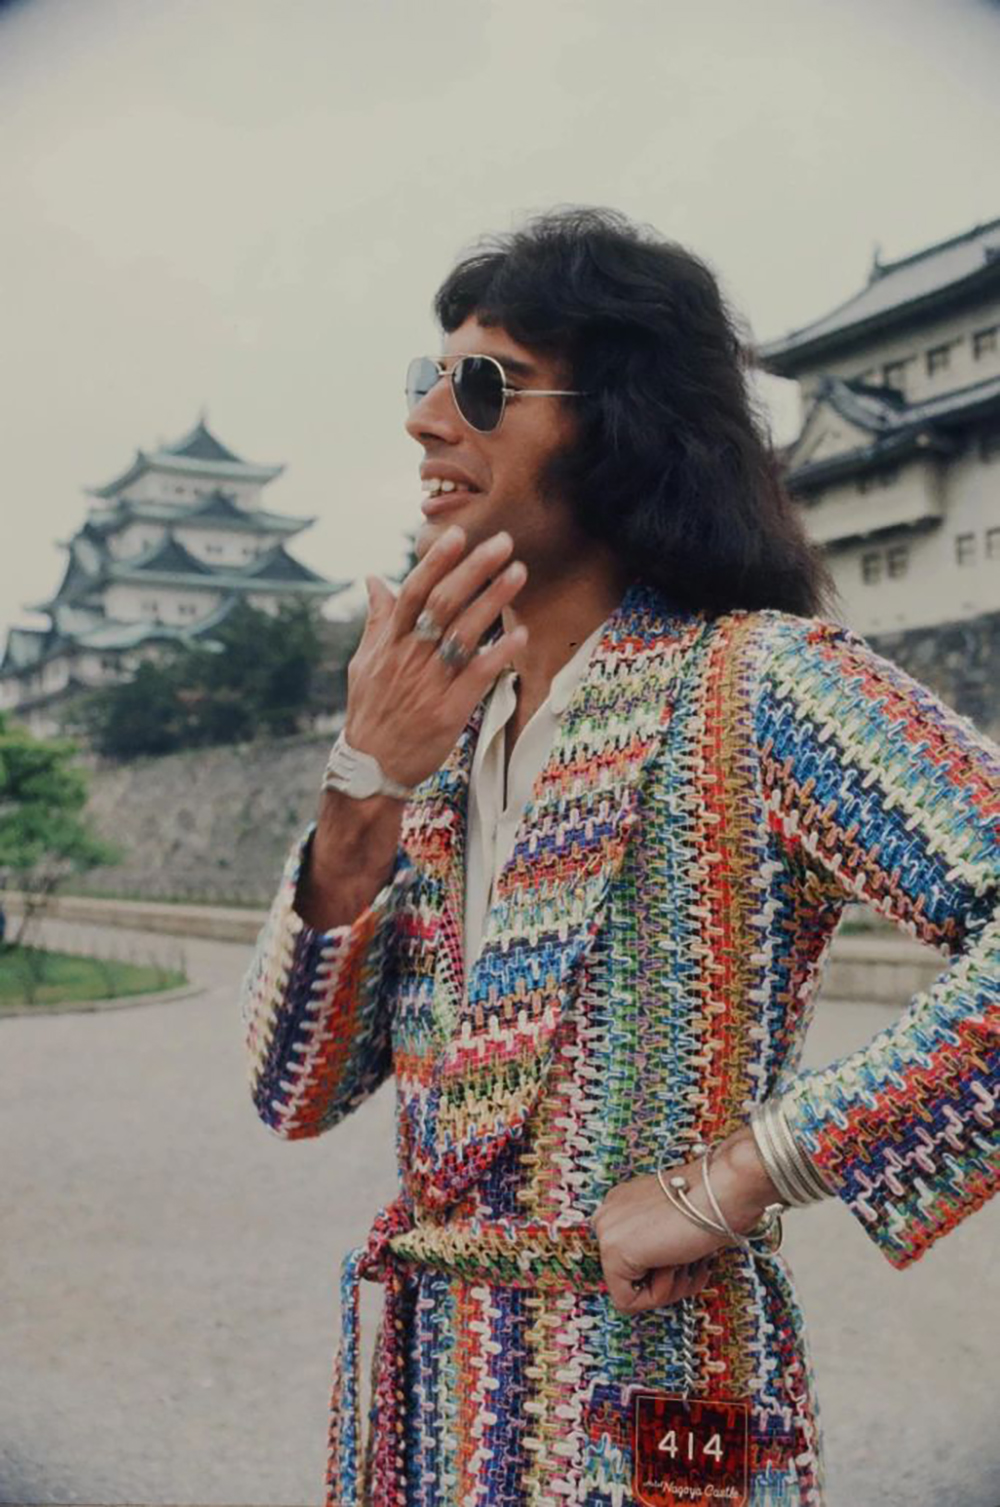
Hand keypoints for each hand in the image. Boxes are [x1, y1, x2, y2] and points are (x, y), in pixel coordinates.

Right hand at [344, 526, 527, 789]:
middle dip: (474, 569)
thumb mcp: (363, 662)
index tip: (458, 534)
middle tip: (503, 542)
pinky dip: (500, 654)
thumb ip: (376, 619)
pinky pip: (478, 676)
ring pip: (464, 633)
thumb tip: (373, 578)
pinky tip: (522, 634)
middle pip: (443, 603)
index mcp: (389, 643)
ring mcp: (429, 684)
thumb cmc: (371, 711)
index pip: (412, 592)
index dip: (436, 562)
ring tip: (519, 572)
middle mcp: (409, 658)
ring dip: (494, 601)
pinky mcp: (448, 711)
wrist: (371, 768)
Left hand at [590, 1129, 780, 1313]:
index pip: (633, 1258)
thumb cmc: (709, 1204)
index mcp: (623, 1203)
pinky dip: (658, 1295)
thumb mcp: (677, 1222)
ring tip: (686, 1262)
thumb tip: (662, 1267)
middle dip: (666, 1280)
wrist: (719, 1194)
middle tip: (690, 1267)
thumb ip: (660, 1240)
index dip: (665, 1269)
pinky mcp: (612, 1250)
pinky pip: (627, 1301)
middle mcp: (609, 1214)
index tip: (687, 1260)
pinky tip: (675, 1266)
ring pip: (629, 1291)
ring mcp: (607, 1230)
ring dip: (667, 1287)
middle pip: (629, 1276)